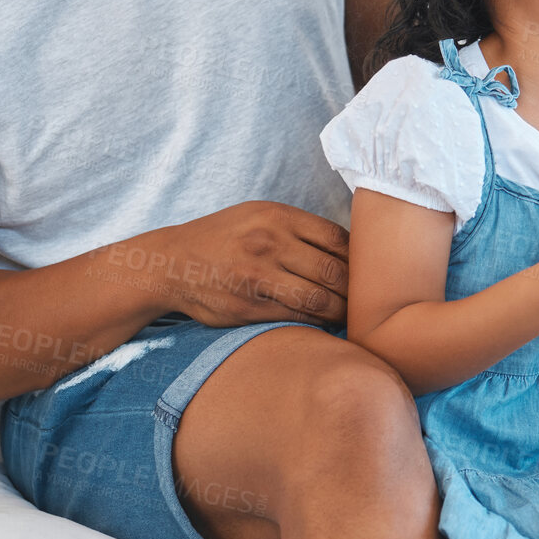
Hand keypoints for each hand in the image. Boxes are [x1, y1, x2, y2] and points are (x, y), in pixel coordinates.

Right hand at [134, 202, 348, 327]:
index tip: (366, 270)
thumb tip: (350, 250)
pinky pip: (296, 317)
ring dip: (341, 310)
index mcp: (277, 216)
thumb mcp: (259, 215)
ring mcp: (258, 277)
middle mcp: (270, 243)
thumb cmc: (225, 238)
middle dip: (356, 289)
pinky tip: (325, 323)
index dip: (359, 257)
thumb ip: (299, 228)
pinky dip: (317, 322)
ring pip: (319, 298)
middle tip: (366, 299)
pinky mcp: (249, 307)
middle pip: (334, 270)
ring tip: (350, 314)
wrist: (172, 263)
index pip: (337, 237)